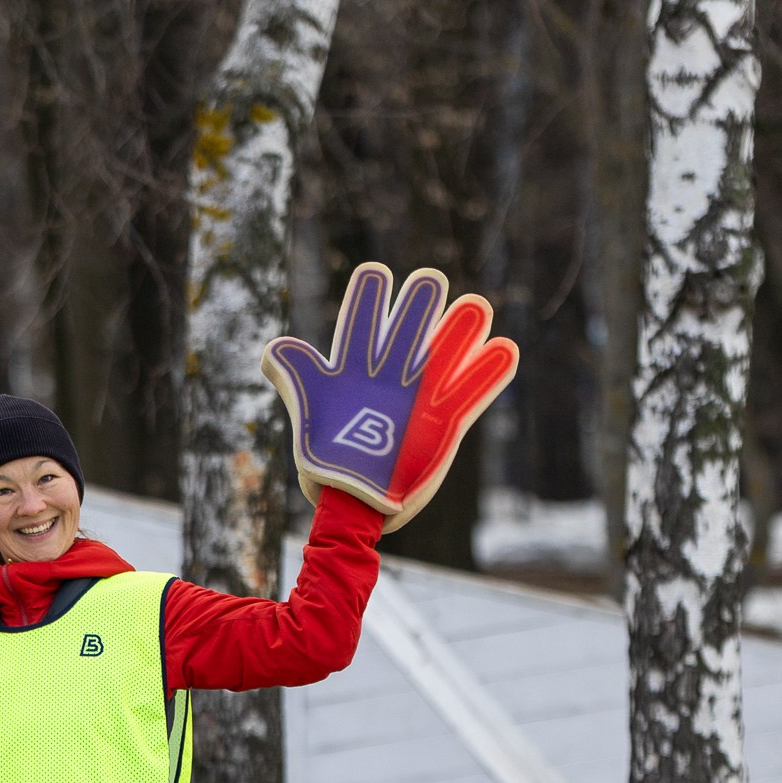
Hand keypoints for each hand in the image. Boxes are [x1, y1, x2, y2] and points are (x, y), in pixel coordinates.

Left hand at [261, 262, 517, 530]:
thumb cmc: (325, 466)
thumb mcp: (306, 418)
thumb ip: (299, 381)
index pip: (358, 326)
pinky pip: (471, 394)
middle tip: (428, 279)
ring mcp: (419, 398)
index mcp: (352, 374)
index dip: (367, 299)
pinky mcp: (444, 423)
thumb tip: (277, 350)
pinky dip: (488, 374)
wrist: (352, 508)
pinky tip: (504, 350)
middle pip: (406, 331)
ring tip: (476, 307)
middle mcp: (389, 377)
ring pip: (444, 356)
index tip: (374, 274)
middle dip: (417, 306)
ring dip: (459, 332)